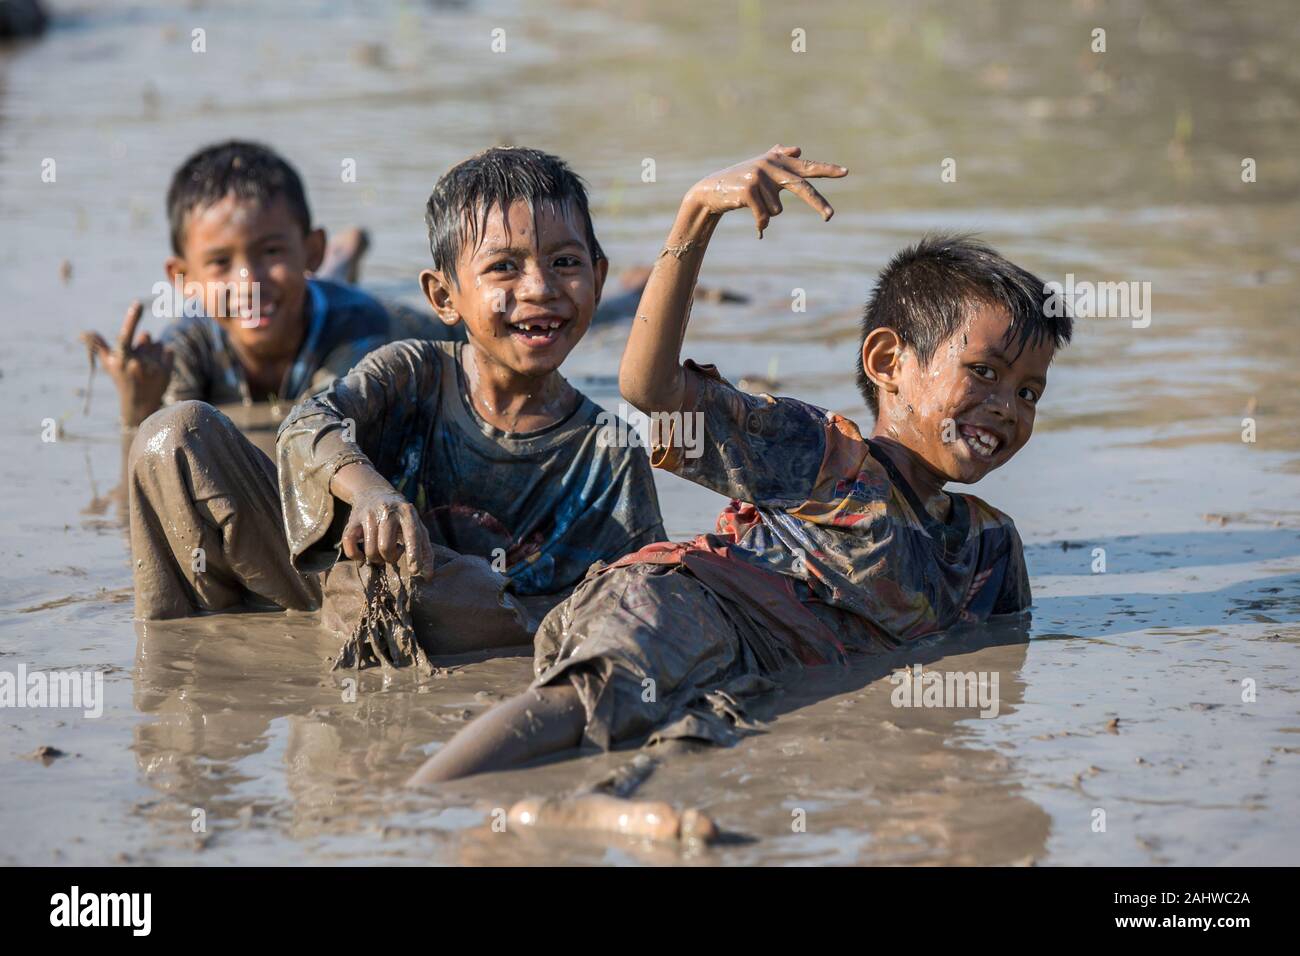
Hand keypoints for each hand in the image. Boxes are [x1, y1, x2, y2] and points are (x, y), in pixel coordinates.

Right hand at [80, 301, 173, 426]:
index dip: (131, 318)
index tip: (138, 303)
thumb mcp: (109, 365)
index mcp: (121, 359)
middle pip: (146, 336)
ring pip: (157, 343)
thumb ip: (99, 346)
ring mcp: (153, 367)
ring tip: (147, 367)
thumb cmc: (122, 381)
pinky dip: (165, 355)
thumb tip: (86, 333)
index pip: (125, 335)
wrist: (140, 404)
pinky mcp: (167, 371)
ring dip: (153, 351)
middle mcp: (136, 363)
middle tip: (138, 360)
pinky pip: (168, 349)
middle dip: (143, 343)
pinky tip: (157, 368)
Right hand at [339, 483, 435, 577]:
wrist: (374, 492)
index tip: (415, 571)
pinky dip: (356, 557)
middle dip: (390, 558)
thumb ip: (425, 550)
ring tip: (381, 554)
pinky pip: (350, 546)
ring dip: (376, 559)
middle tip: (392, 555)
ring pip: (370, 550)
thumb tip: (427, 576)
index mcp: (407, 512)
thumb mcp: (416, 526)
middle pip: (386, 547)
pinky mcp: (352, 521)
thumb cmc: (401, 517)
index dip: (414, 555)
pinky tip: (363, 556)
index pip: (412, 535)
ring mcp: (368, 515)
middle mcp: (387, 512)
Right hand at [685, 144, 847, 237]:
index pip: (807, 167)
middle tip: (830, 217)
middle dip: (817, 204)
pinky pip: (764, 217)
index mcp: (778, 160)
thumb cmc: (739, 182)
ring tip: (751, 204)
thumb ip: (780, 158)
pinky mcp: (749, 189)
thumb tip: (798, 148)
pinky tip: (747, 213)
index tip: (846, 172)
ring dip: (765, 214)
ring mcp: (759, 176)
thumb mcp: (761, 169)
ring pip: (777, 210)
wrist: (711, 190)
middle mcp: (771, 165)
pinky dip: (758, 224)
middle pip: (801, 188)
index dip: (827, 170)